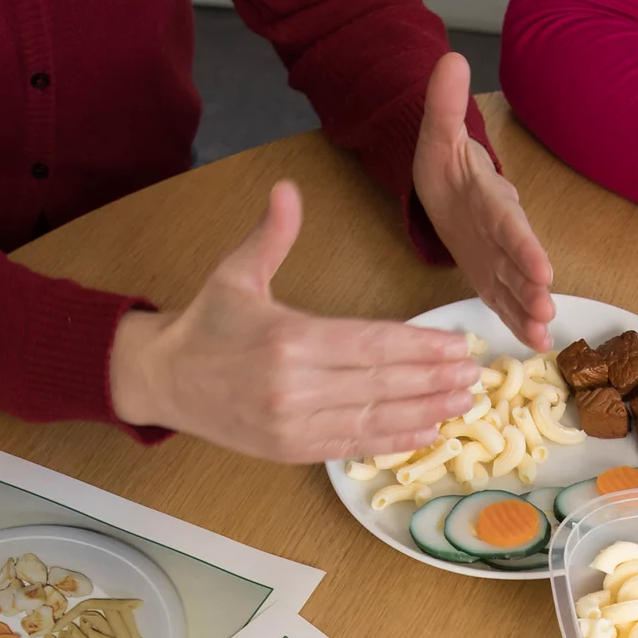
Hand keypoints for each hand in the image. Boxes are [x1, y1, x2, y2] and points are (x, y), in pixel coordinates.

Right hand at [109, 181, 481, 462]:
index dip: (419, 345)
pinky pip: (352, 444)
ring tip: (463, 404)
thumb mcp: (236, 272)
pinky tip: (426, 430)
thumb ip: (271, 235)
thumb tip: (287, 188)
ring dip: (424, 412)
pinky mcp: (291, 450)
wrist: (162, 379)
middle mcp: (294, 385)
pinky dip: (393, 439)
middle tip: (475, 375)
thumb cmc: (206, 324)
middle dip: (433, 379)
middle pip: (381, 381)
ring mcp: (293, 423)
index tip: (456, 344)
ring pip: (374, 418)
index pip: (371, 341)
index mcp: (288, 337)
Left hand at [412, 52, 555, 351]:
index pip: (510, 223)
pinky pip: (507, 300)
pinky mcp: (492, 276)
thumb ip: (446, 103)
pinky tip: (535, 345)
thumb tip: (451, 58)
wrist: (449, 187)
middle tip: (547, 308)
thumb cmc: (446, 163)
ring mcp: (499, 258)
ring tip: (544, 335)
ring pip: (518, 286)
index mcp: (490, 200)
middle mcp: (502, 233)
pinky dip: (519, 321)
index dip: (525, 245)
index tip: (542, 267)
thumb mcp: (438, 131)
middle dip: (534, 285)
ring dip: (530, 309)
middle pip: (520, 261)